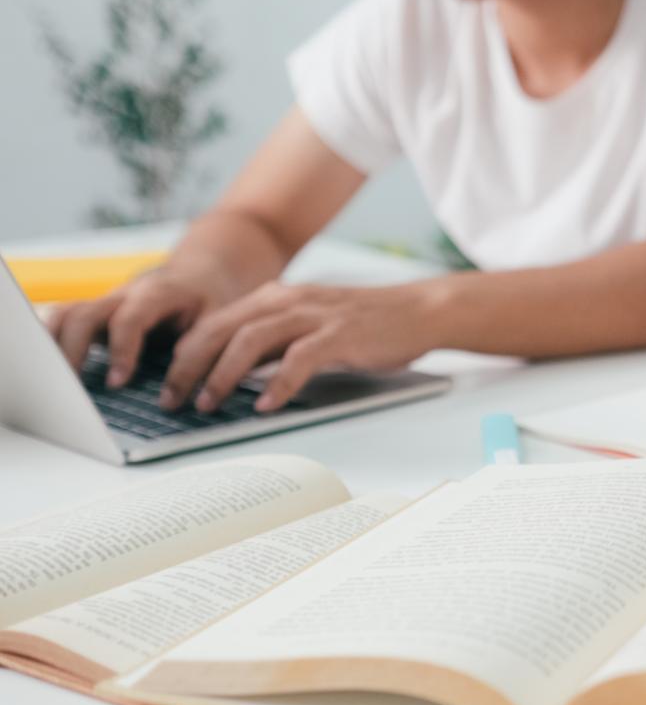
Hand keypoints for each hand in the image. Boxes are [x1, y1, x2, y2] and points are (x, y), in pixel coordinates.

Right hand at [47, 265, 242, 386]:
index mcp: (158, 293)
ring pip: (66, 314)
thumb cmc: (211, 301)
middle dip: (74, 350)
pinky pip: (65, 322)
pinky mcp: (97, 315)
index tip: (119, 382)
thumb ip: (202, 349)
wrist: (201, 274)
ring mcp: (106, 304)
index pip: (130, 318)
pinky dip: (53, 342)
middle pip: (84, 313)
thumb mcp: (218, 322)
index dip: (122, 349)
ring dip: (54, 346)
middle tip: (73, 388)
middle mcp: (124, 295)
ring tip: (55, 383)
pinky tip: (53, 370)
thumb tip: (180, 387)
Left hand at [159, 280, 444, 412]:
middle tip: (171, 400)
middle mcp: (286, 300)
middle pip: (219, 329)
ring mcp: (312, 316)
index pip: (212, 323)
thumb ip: (273, 345)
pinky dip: (277, 384)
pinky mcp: (339, 335)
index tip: (166, 386)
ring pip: (250, 340)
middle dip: (188, 367)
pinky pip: (298, 359)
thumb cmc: (365, 325)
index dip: (182, 355)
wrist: (419, 311)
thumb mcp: (308, 327)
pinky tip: (264, 406)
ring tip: (207, 404)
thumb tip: (233, 376)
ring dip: (222, 375)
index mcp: (274, 298)